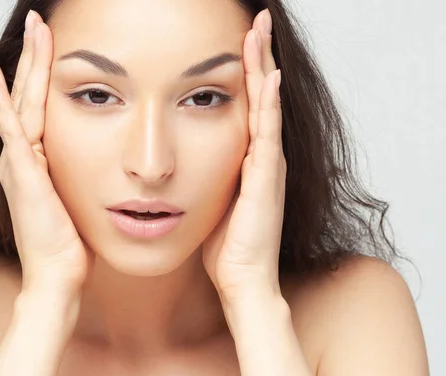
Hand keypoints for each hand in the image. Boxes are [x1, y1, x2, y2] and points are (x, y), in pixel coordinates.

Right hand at [0, 11, 91, 302]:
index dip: (41, 74)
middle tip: (36, 21)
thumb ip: (79, 175)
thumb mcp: (76, 198)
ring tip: (20, 31)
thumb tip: (105, 164)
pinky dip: (1, 98)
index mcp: (36, 159)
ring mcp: (19, 161)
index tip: (49, 43)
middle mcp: (22, 155)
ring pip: (17, 101)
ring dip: (18, 64)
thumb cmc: (71, 242)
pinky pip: (11, 126)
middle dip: (29, 56)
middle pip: (25, 94)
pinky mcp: (23, 172)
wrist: (59, 274)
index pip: (37, 106)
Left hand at [202, 9, 284, 301]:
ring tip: (260, 31)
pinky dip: (269, 103)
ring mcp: (268, 164)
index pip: (245, 104)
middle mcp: (262, 155)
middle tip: (255, 20)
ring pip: (267, 104)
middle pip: (261, 94)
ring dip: (264, 66)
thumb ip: (202, 178)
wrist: (242, 279)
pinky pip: (268, 132)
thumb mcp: (209, 200)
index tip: (235, 40)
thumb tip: (176, 166)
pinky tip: (269, 75)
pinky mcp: (266, 177)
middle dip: (258, 56)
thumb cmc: (223, 246)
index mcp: (246, 159)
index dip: (243, 72)